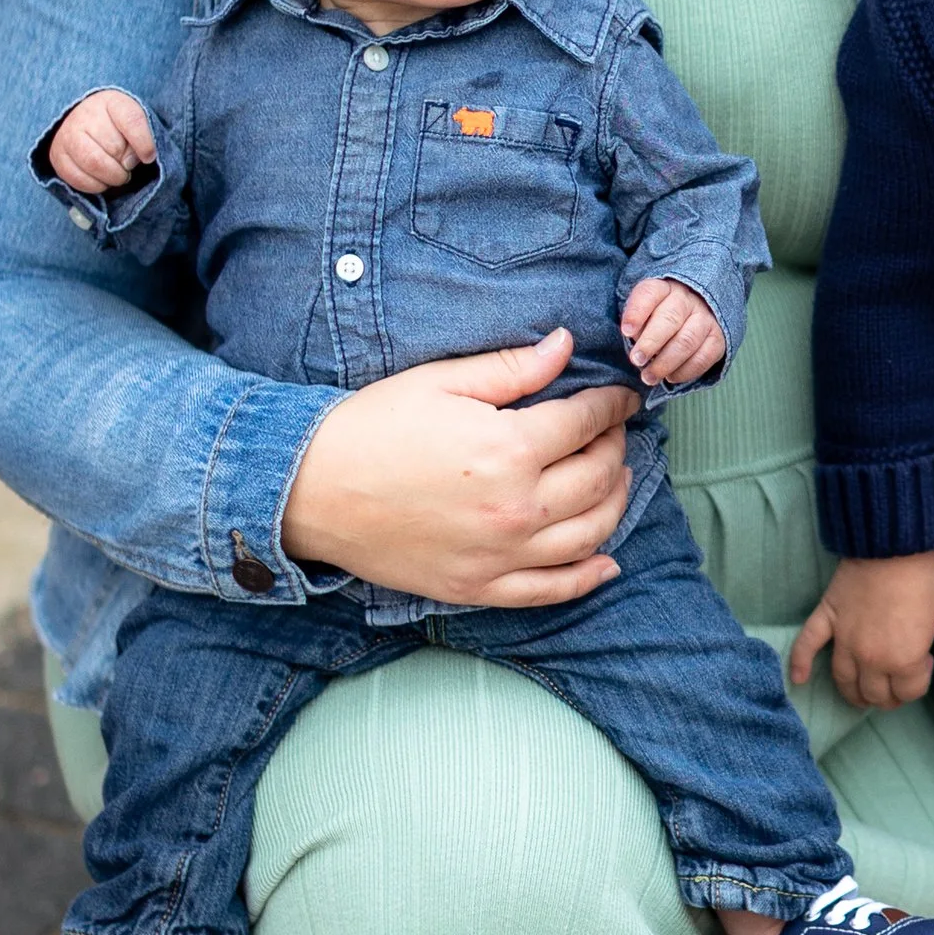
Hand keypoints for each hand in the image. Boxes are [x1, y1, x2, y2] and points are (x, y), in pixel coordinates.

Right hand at [48, 88, 156, 194]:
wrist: (85, 124)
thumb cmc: (118, 127)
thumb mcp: (135, 125)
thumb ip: (141, 140)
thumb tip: (128, 162)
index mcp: (111, 102)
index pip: (131, 120)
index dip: (144, 142)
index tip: (149, 157)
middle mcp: (85, 114)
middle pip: (114, 148)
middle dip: (126, 164)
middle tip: (128, 166)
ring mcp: (67, 134)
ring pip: (94, 163)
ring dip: (112, 177)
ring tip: (117, 175)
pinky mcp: (57, 155)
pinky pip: (78, 178)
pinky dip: (95, 186)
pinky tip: (102, 180)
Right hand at [280, 327, 633, 605]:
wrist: (311, 491)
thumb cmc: (372, 428)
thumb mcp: (441, 382)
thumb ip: (511, 368)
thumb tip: (567, 346)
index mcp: (509, 449)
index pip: (587, 423)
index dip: (612, 405)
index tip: (621, 395)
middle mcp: (516, 508)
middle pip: (598, 477)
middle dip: (616, 448)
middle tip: (613, 431)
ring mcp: (500, 554)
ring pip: (590, 534)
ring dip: (615, 503)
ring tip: (617, 479)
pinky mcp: (480, 587)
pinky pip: (552, 589)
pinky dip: (588, 576)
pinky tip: (606, 562)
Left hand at [621, 276, 725, 387]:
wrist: (697, 312)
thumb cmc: (661, 315)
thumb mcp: (646, 310)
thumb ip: (638, 323)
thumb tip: (635, 343)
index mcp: (664, 288)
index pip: (649, 294)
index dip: (637, 313)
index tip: (626, 331)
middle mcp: (687, 299)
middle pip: (670, 319)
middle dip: (651, 342)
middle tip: (637, 360)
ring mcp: (705, 318)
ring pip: (687, 341)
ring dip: (666, 363)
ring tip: (649, 377)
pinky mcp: (717, 337)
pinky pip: (703, 357)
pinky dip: (685, 371)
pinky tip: (671, 377)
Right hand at [789, 553, 933, 710]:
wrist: (893, 548)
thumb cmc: (922, 583)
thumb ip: (920, 648)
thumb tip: (912, 657)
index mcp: (902, 661)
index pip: (908, 692)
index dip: (918, 683)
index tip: (923, 663)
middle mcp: (870, 659)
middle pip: (874, 693)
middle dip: (887, 696)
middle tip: (893, 686)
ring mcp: (844, 641)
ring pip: (844, 680)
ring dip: (853, 693)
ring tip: (860, 695)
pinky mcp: (827, 620)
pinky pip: (807, 646)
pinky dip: (800, 663)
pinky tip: (799, 680)